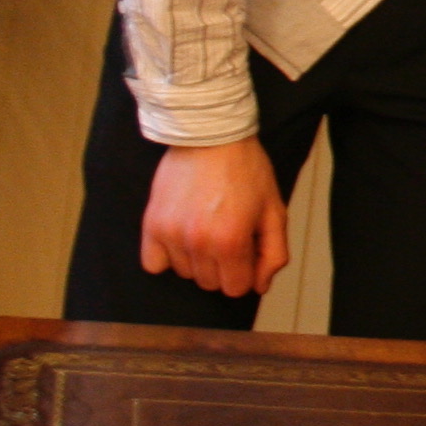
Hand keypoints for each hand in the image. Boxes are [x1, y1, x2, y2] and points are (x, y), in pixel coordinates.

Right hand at [139, 138, 287, 298]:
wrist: (211, 136)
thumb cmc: (246, 170)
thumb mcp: (274, 210)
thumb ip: (273, 253)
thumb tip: (260, 286)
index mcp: (231, 241)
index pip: (235, 288)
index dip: (246, 272)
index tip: (247, 251)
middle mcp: (198, 243)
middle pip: (210, 283)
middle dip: (224, 266)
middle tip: (228, 233)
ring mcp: (171, 235)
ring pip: (185, 273)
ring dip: (197, 259)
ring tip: (206, 226)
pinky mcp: (151, 225)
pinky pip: (153, 264)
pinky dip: (166, 256)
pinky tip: (181, 236)